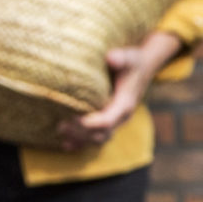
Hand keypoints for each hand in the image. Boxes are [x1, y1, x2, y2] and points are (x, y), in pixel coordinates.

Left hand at [54, 31, 183, 148]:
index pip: (106, 120)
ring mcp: (116, 122)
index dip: (88, 123)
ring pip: (98, 139)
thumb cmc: (133, 62)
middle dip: (80, 133)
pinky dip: (82, 143)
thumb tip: (110, 57)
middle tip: (60, 126)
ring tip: (59, 133)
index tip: (71, 118)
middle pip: (101, 134)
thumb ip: (120, 57)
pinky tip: (66, 144)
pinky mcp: (110, 122)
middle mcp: (122, 117)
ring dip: (80, 140)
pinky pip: (96, 138)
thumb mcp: (129, 56)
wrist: (143, 68)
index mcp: (125, 104)